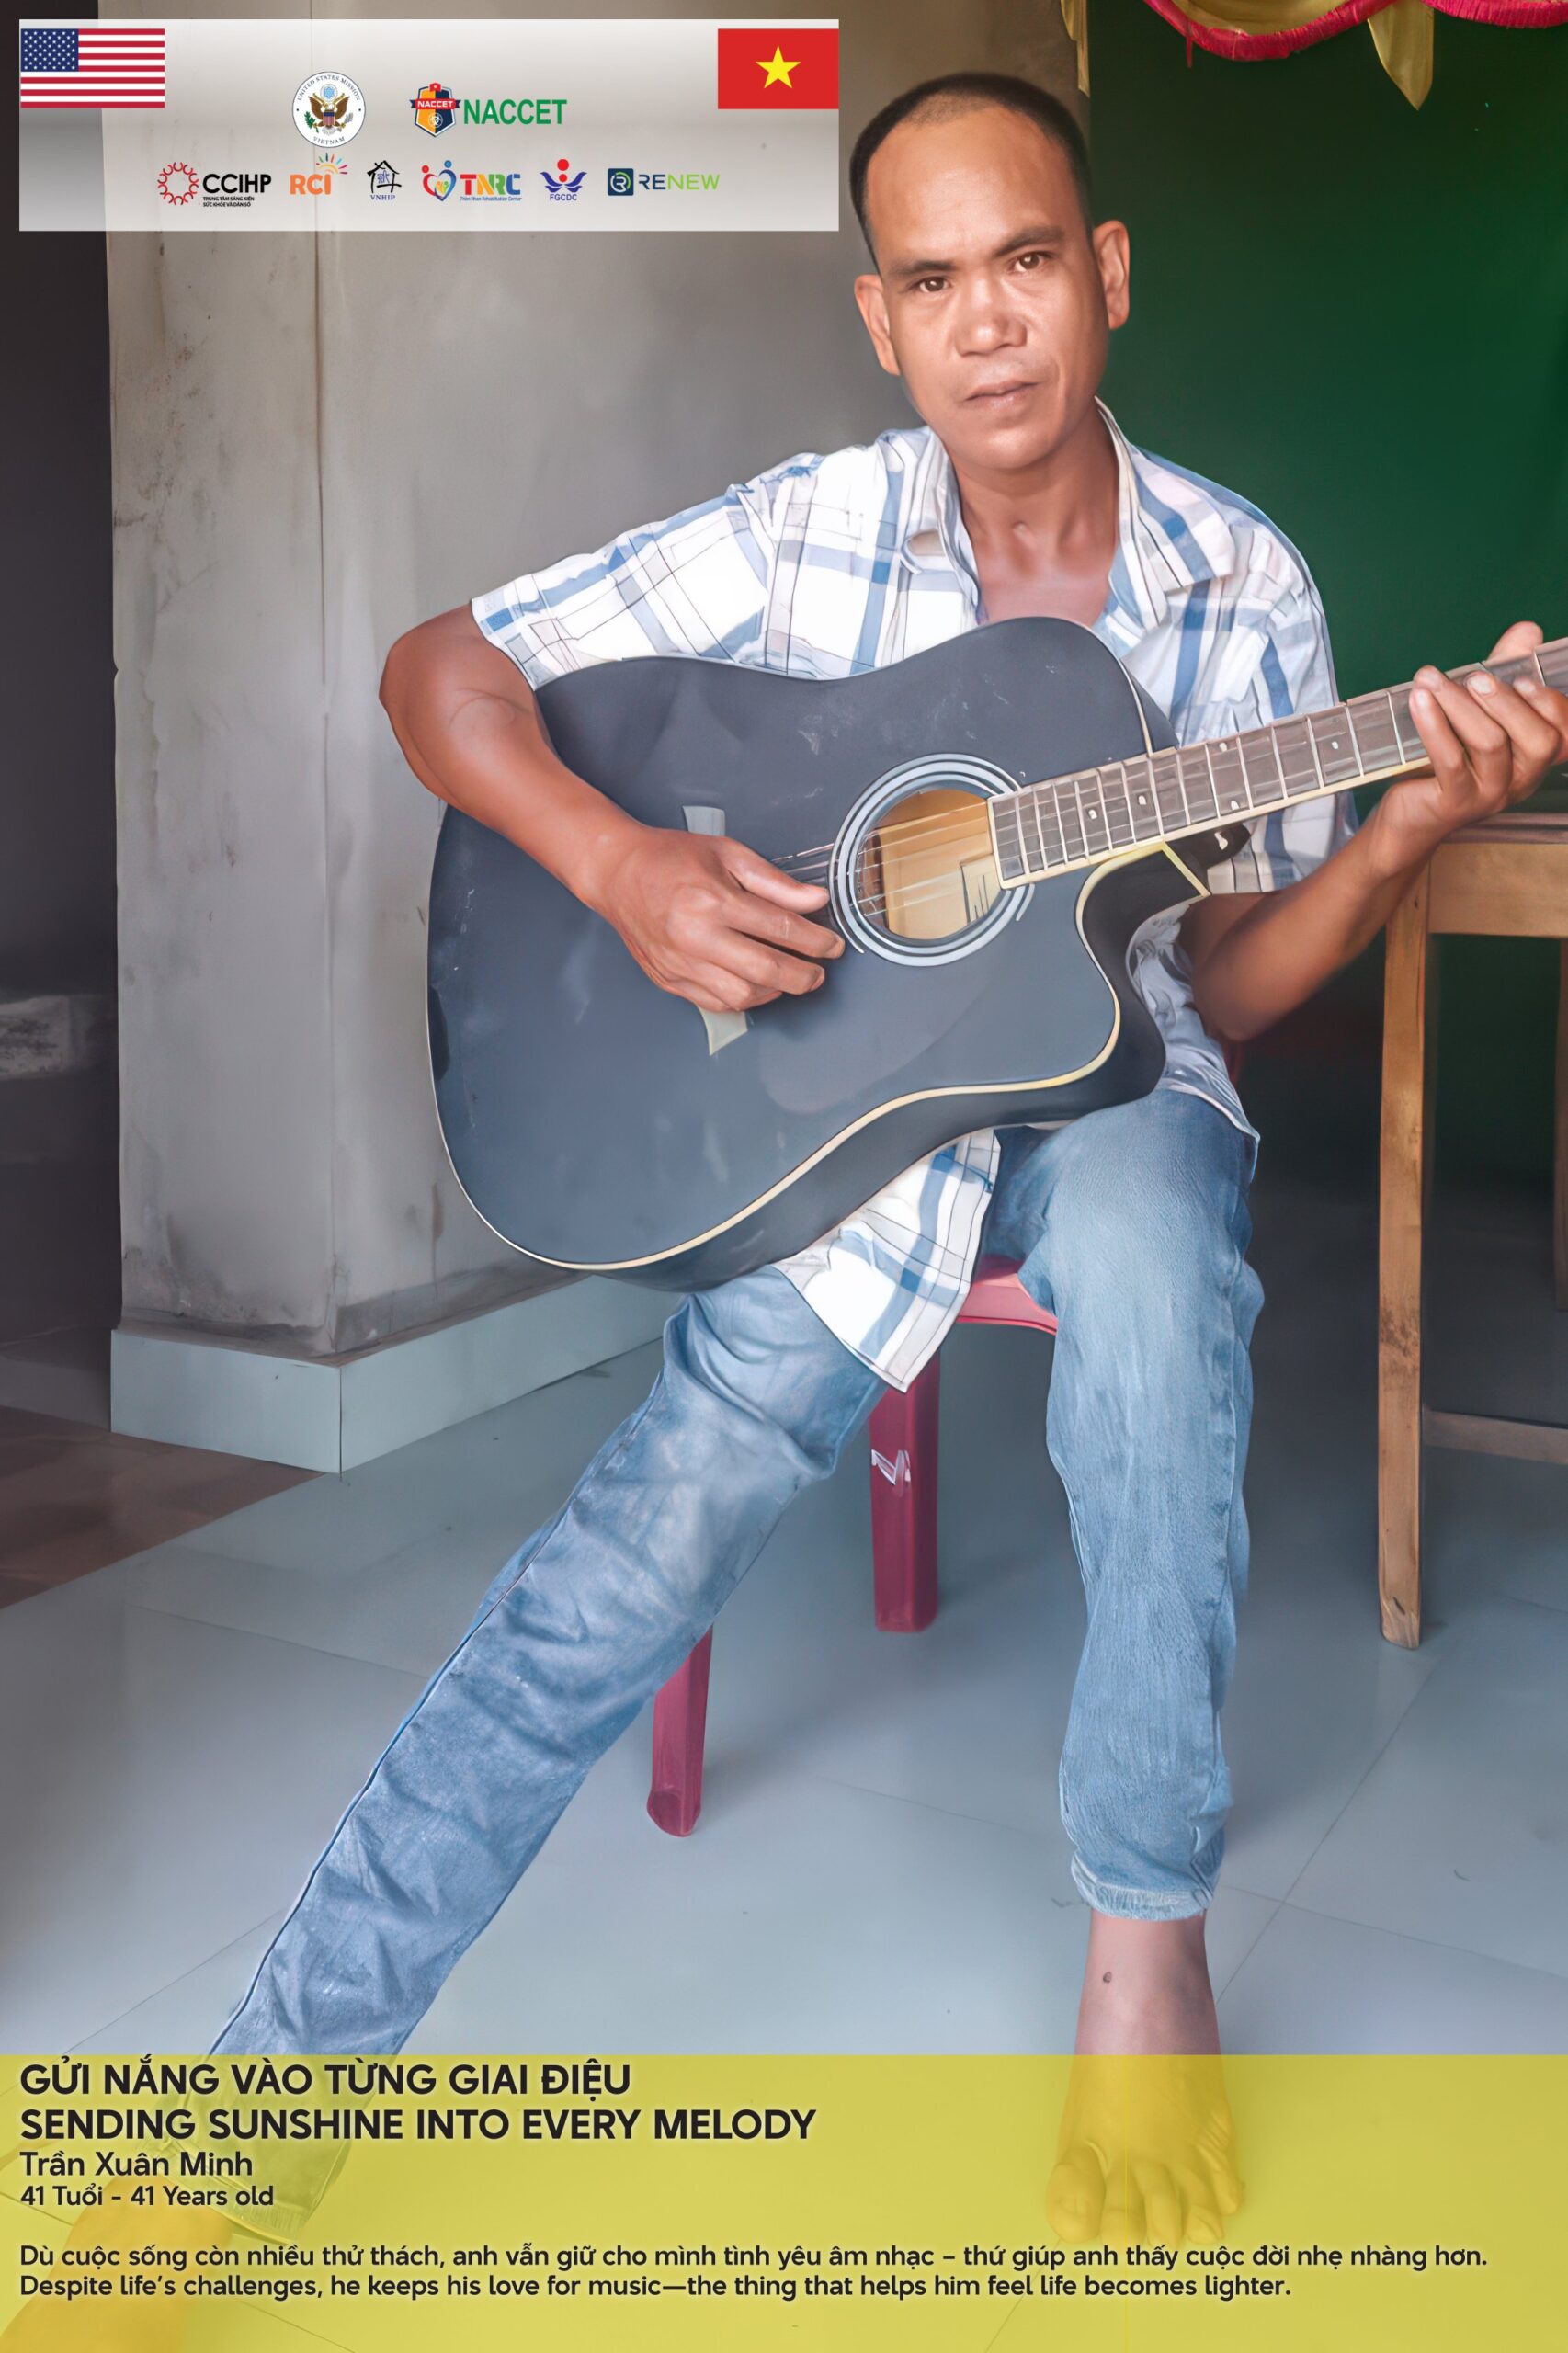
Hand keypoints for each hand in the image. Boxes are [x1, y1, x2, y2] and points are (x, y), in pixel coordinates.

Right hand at [586, 824, 843, 1013]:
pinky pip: (716, 1003)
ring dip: (774, 991)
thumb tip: (815, 901)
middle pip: (766, 970)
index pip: (780, 928)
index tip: (833, 946)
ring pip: (742, 995)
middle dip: (803, 975)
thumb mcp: (728, 854)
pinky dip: (743, 999)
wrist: (617, 873)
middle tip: (818, 973)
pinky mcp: (669, 980)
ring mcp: (680, 963)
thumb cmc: (671, 858)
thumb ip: (775, 883)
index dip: (816, 941)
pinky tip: (756, 984)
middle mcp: (695, 936)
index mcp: (712, 900)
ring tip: (788, 977)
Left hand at [1367, 620, 1567, 876]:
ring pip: (1491, 745)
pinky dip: (1434, 725)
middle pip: (1539, 740)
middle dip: (1508, 701)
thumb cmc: (1445, 762)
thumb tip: (1529, 630)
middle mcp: (1521, 780)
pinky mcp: (1455, 804)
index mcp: (1532, 758)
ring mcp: (1491, 795)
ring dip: (1460, 705)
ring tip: (1430, 679)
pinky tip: (1419, 701)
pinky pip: (1450, 761)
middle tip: (1474, 677)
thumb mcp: (1475, 714)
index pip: (1564, 732)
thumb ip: (1502, 673)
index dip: (1551, 703)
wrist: (1409, 818)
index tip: (1522, 676)